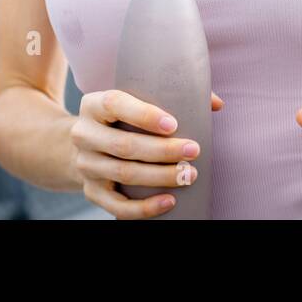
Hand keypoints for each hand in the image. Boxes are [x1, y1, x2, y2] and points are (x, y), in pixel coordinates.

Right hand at [70, 89, 222, 218]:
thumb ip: (176, 94)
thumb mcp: (136, 98)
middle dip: (162, 151)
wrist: (84, 144)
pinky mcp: (91, 191)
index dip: (144, 115)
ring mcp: (85, 165)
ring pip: (124, 174)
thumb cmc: (123, 117)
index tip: (174, 124)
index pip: (115, 104)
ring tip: (189, 174)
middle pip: (123, 145)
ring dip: (160, 177)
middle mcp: (83, 134)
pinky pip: (116, 205)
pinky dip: (144, 208)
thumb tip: (217, 105)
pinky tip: (169, 201)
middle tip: (193, 150)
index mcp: (94, 104)